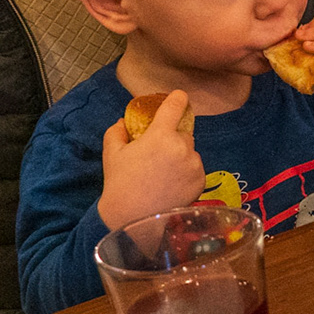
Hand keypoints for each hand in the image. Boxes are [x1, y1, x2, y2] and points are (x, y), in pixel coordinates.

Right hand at [97, 91, 205, 230]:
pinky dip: (187, 172)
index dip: (177, 98)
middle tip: (157, 154)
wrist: (133, 217)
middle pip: (183, 133)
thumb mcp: (112, 153)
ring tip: (163, 174)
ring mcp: (194, 164)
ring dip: (181, 156)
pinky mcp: (201, 180)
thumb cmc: (120, 183)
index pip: (175, 106)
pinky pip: (196, 168)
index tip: (179, 96)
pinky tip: (171, 184)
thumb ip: (117, 131)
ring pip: (191, 152)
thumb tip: (123, 122)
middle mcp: (182, 147)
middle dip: (173, 138)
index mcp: (161, 135)